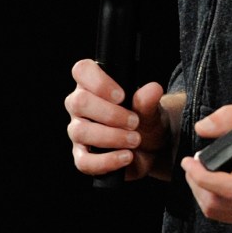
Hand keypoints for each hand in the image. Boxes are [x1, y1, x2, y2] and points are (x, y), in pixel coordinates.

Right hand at [64, 57, 178, 181]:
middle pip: (78, 102)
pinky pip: (84, 161)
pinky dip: (107, 161)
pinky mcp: (82, 156)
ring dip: (111, 136)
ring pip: (80, 131)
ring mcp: (78, 131)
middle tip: (134, 121)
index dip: (98, 81)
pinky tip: (126, 157)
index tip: (121, 95)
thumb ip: (149, 99)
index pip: (82, 70)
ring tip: (135, 139)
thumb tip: (153, 89)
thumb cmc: (145, 118)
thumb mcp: (151, 108)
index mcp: (94, 85)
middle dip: (110, 114)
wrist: (152, 146)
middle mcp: (80, 106)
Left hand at [180, 102, 231, 225]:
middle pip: (217, 203)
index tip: (190, 161)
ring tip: (200, 173)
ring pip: (218, 212)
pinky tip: (213, 185)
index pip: (229, 188)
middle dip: (196, 184)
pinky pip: (226, 216)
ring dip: (201, 193)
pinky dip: (213, 201)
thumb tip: (202, 128)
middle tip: (194, 164)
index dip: (202, 177)